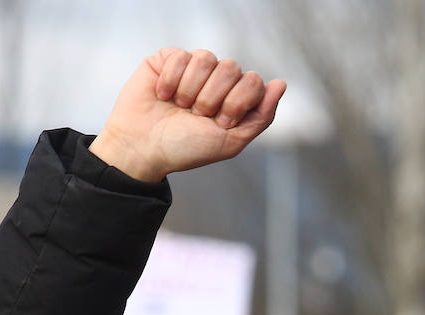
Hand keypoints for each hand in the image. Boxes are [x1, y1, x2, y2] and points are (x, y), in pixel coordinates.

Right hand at [89, 48, 285, 181]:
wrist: (144, 148)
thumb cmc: (186, 149)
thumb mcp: (231, 142)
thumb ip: (261, 116)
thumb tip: (280, 84)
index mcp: (235, 98)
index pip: (253, 81)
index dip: (238, 101)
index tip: (221, 123)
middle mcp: (216, 81)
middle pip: (232, 68)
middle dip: (213, 98)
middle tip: (197, 116)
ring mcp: (193, 68)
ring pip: (207, 58)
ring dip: (192, 90)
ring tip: (180, 107)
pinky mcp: (168, 59)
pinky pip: (181, 56)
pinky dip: (171, 81)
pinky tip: (163, 96)